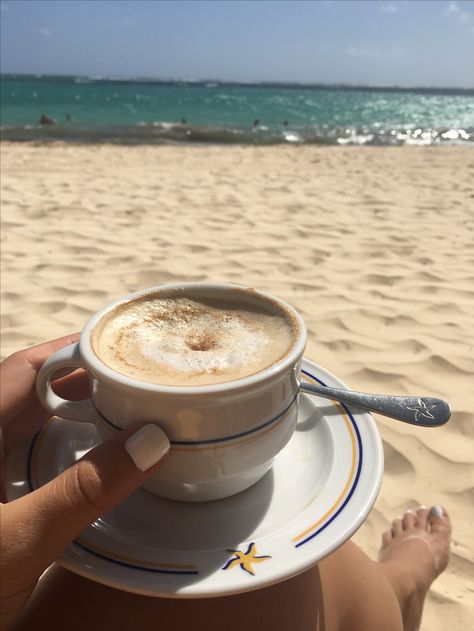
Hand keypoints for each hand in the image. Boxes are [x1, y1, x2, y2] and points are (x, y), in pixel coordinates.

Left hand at [0, 335, 169, 628]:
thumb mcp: (19, 540)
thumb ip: (83, 491)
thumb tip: (152, 442)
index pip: (23, 369)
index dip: (70, 351)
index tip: (119, 345)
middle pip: (29, 389)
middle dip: (80, 377)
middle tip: (133, 374)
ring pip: (28, 419)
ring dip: (72, 407)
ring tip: (122, 401)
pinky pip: (28, 448)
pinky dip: (62, 438)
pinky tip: (89, 444)